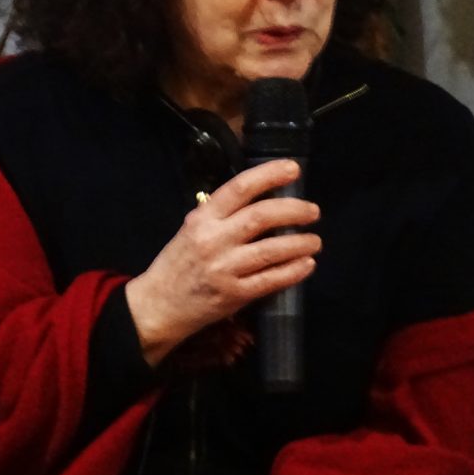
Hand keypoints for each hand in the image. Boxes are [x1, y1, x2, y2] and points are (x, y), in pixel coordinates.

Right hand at [124, 159, 320, 366]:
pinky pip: (271, 280)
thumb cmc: (178, 263)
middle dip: (294, 210)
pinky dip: (293, 271)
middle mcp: (214, 239)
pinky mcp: (234, 296)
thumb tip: (262, 198)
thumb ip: (221, 215)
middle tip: (313, 211)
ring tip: (315, 240)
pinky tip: (307, 264)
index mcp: (203, 218)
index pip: (240, 188)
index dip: (269, 175)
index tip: (293, 169)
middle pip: (261, 216)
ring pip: (271, 250)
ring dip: (300, 243)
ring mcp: (225, 269)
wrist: (158, 306)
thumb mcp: (191, 229)